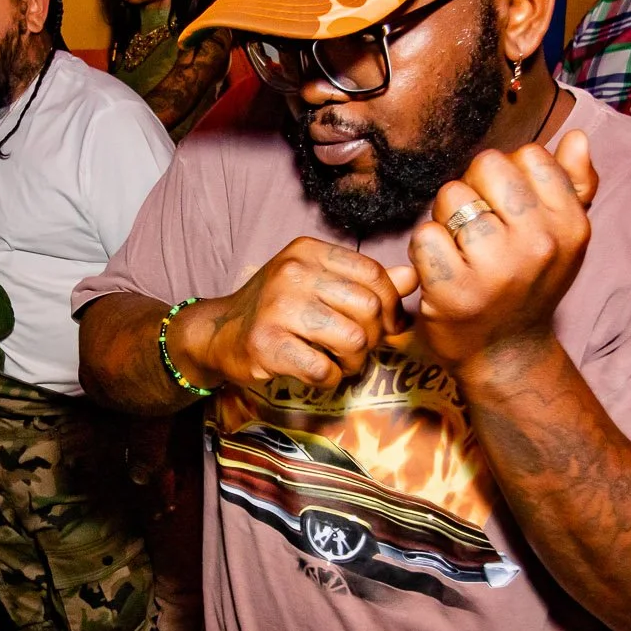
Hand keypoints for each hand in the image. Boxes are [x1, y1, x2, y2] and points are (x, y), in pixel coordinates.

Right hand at [168, 237, 408, 391]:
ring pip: (353, 341)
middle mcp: (293, 272)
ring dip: (353, 363)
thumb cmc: (277, 308)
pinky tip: (318, 374)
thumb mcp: (317, 283)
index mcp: (309, 251)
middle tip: (358, 349)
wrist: (218, 332)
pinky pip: (323, 369)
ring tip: (339, 364)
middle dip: (373, 338)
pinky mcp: (266, 344)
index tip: (386, 325)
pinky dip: (329, 379)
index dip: (390, 306)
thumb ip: (364, 281)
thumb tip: (412, 276)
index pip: (373, 275)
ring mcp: (277, 307)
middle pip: (368, 310)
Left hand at [390, 129, 600, 373]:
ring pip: (451, 197)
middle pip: (486, 166)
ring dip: (446, 219)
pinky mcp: (454, 290)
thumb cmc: (530, 284)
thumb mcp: (564, 237)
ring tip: (461, 250)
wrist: (506, 355)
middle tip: (477, 228)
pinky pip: (425, 234)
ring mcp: (496, 269)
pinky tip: (441, 269)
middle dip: (474, 189)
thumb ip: (574, 184)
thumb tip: (575, 137)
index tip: (509, 210)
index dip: (509, 176)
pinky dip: (424, 249)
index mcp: (571, 225)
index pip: (529, 155)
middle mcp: (539, 245)